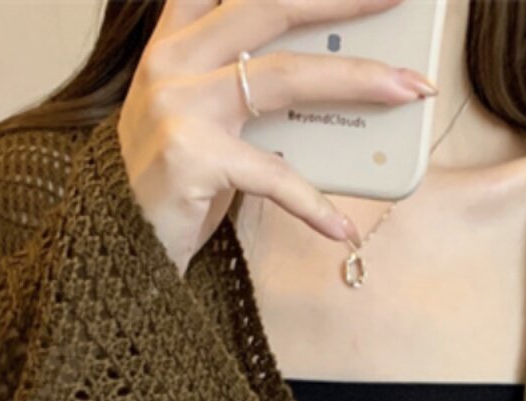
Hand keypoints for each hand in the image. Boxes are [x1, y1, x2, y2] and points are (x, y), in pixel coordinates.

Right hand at [115, 0, 438, 276]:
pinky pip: (272, 175)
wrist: (116, 252)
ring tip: (409, 90)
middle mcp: (172, 63)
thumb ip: (255, 90)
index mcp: (173, 42)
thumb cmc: (173, 187)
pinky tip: (344, 226)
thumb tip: (342, 74)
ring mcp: (178, 107)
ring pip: (285, 77)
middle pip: (269, 7)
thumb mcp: (209, 122)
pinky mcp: (191, 159)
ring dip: (357, 81)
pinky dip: (313, 204)